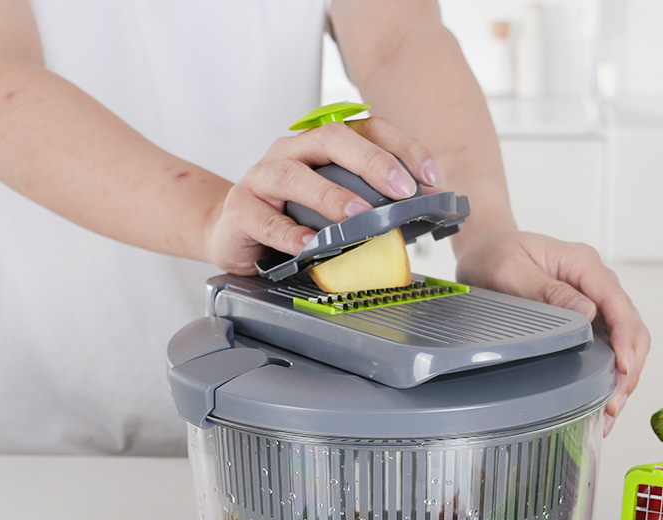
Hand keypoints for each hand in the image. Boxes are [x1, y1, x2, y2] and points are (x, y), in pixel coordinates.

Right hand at [204, 117, 443, 273]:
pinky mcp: (241, 210)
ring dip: (331, 196)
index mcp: (318, 146)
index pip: (365, 129)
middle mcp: (291, 152)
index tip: (431, 177)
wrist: (231, 232)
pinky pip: (266, 220)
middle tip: (401, 191)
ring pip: (295, 176)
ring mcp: (262, 178)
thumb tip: (415, 219)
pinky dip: (290, 234)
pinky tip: (310, 245)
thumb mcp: (331, 208)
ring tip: (358, 216)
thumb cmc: (288, 218)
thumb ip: (365, 205)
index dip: (401, 148)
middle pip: (331, 139)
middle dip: (372, 162)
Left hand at [454, 230, 649, 433]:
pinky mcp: (587, 315)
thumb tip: (586, 311)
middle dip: (630, 365)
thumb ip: (547, 291)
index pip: (617, 302)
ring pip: (626, 337)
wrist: (486, 248)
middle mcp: (595, 280)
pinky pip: (609, 342)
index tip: (623, 367)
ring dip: (625, 373)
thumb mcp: (511, 270)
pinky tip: (606, 394)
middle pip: (631, 324)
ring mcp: (593, 298)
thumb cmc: (495, 255)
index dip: (625, 337)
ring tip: (613, 408)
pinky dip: (612, 370)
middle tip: (616, 401)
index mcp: (582, 263)